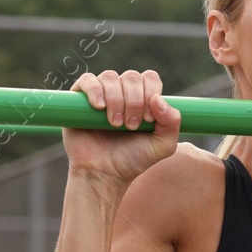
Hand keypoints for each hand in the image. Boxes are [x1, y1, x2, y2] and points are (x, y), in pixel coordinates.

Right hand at [62, 70, 181, 189]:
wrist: (103, 174)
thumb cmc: (132, 159)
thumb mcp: (162, 146)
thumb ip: (172, 123)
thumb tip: (158, 99)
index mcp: (143, 98)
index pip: (150, 78)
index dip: (150, 93)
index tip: (147, 120)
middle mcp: (122, 92)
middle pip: (132, 77)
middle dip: (134, 101)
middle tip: (131, 126)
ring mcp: (101, 93)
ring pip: (110, 77)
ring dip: (116, 99)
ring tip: (115, 124)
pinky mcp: (78, 99)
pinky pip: (87, 80)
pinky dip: (95, 90)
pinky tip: (99, 107)